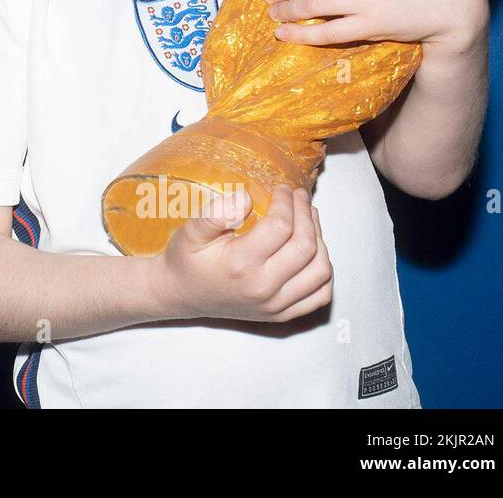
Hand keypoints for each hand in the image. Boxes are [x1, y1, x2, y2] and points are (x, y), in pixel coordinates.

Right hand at [153, 184, 333, 322]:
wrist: (180, 294)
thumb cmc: (186, 259)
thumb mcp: (190, 230)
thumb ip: (216, 212)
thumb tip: (246, 197)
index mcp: (241, 264)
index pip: (280, 228)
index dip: (286, 202)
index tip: (282, 188)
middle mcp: (263, 288)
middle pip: (306, 247)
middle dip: (306, 214)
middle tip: (299, 196)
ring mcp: (275, 305)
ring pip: (320, 270)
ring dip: (320, 239)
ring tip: (308, 219)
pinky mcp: (282, 314)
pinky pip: (320, 295)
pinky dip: (323, 271)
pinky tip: (312, 251)